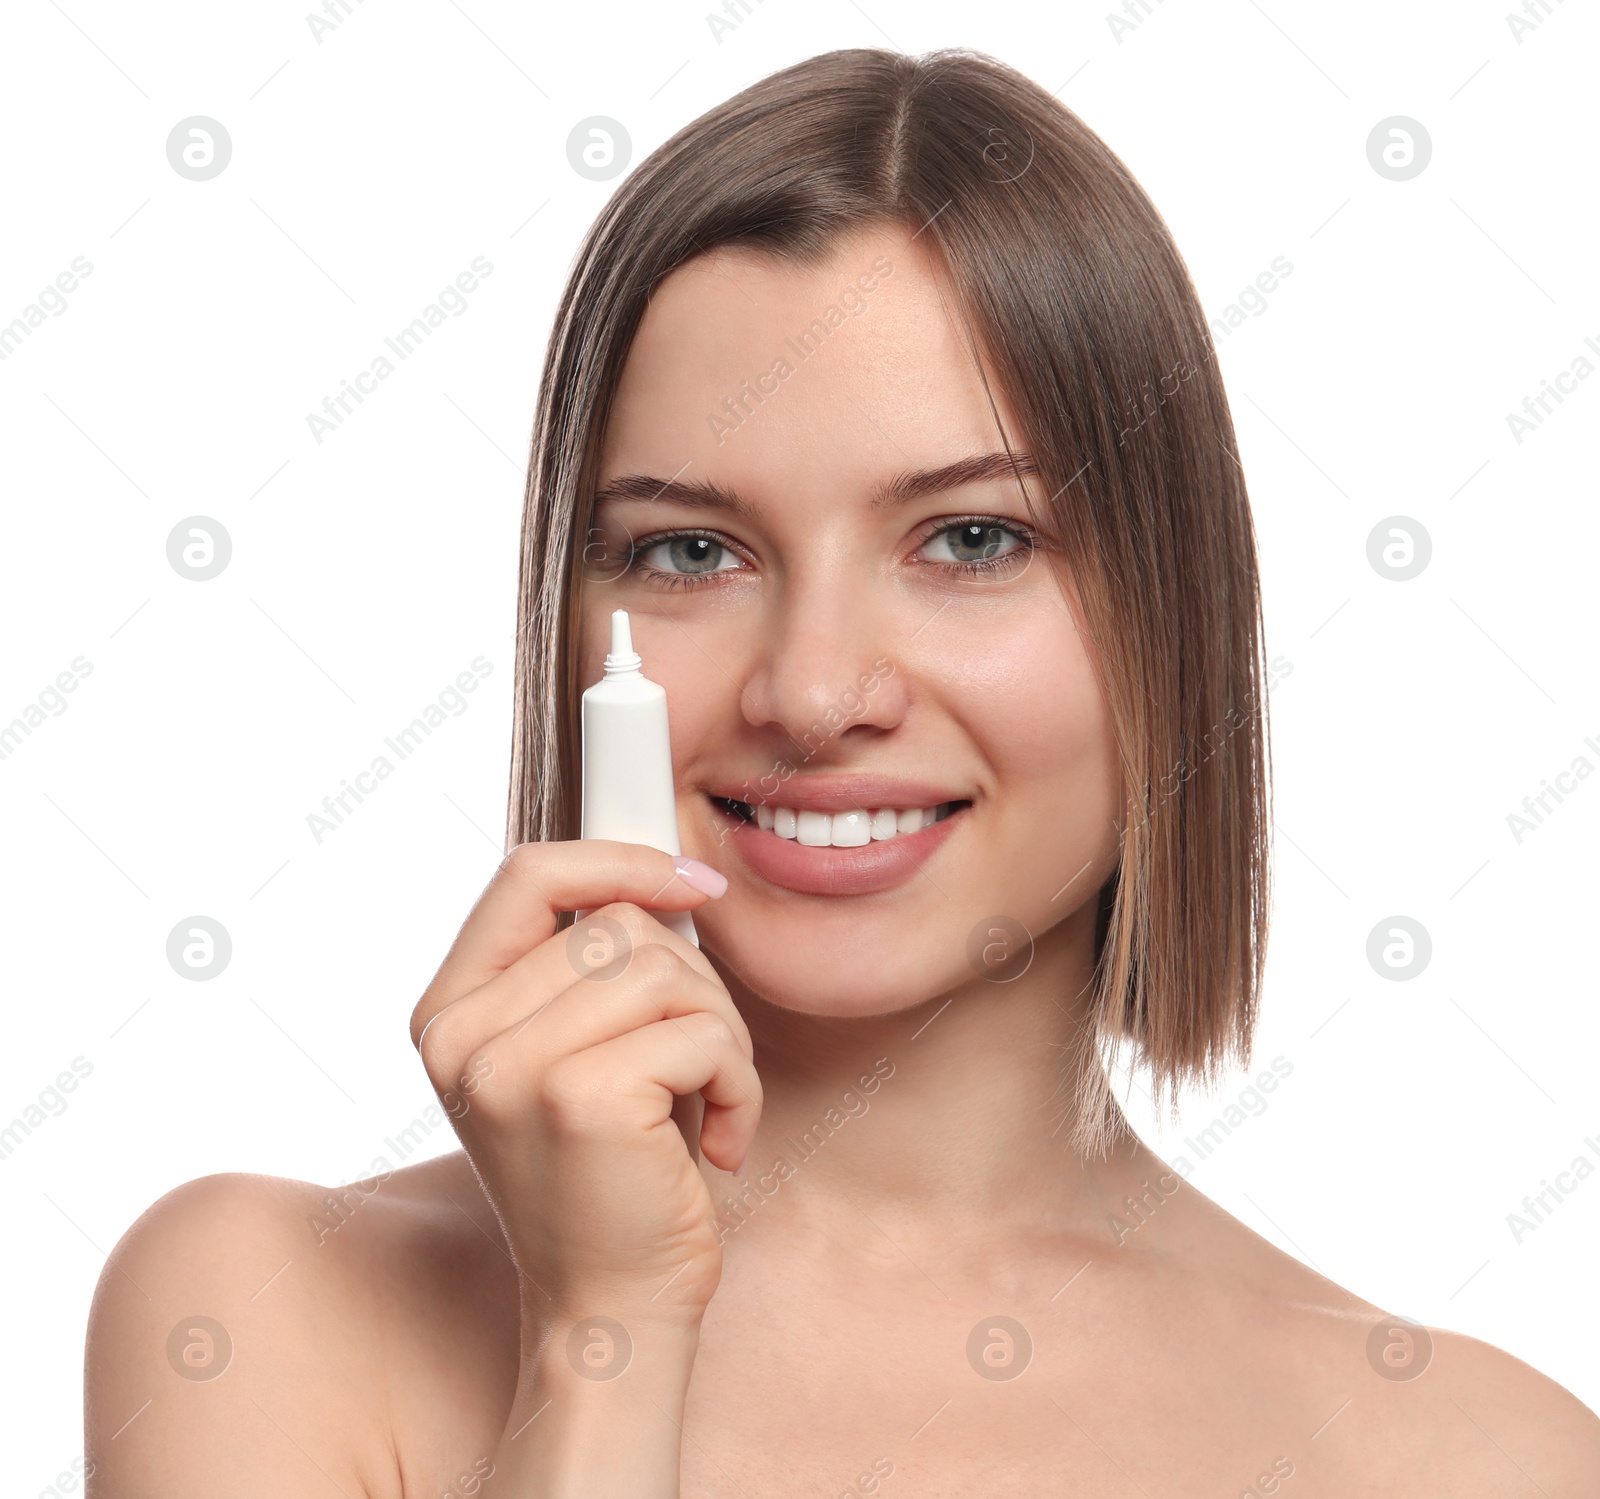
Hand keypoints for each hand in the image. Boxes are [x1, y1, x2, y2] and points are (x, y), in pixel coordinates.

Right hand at [410, 840, 759, 1330]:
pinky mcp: (582, 1099)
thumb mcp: (572, 1054)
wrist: (611, 1312)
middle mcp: (461, 1037)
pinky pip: (704, 1031)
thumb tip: (673, 875)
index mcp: (449, 1013)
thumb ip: (588, 966)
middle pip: (619, 921)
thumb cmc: (611, 1177)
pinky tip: (719, 1145)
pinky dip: (740, 1084)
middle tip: (698, 1063)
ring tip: (706, 1102)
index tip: (692, 880)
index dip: (619, 859)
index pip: (528, 874)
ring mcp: (513, 1067)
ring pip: (668, 969)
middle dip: (691, 982)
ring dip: (722, 1035)